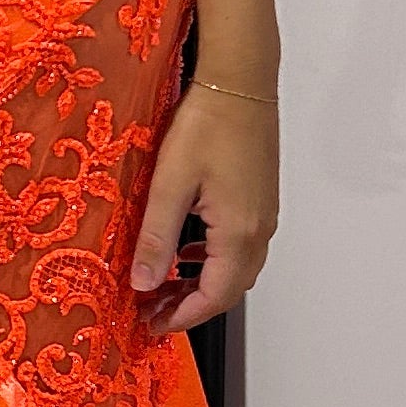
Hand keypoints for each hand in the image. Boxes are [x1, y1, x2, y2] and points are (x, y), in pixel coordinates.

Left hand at [131, 80, 278, 333]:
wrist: (240, 82)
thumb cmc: (209, 123)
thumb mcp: (170, 184)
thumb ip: (156, 238)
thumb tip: (142, 283)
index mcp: (239, 232)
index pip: (214, 297)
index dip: (181, 317)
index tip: (152, 324)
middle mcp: (259, 228)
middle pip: (229, 289)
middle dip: (190, 306)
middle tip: (152, 312)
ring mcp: (263, 214)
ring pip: (236, 269)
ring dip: (201, 285)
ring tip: (162, 286)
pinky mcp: (260, 199)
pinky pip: (239, 246)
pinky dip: (212, 260)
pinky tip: (185, 250)